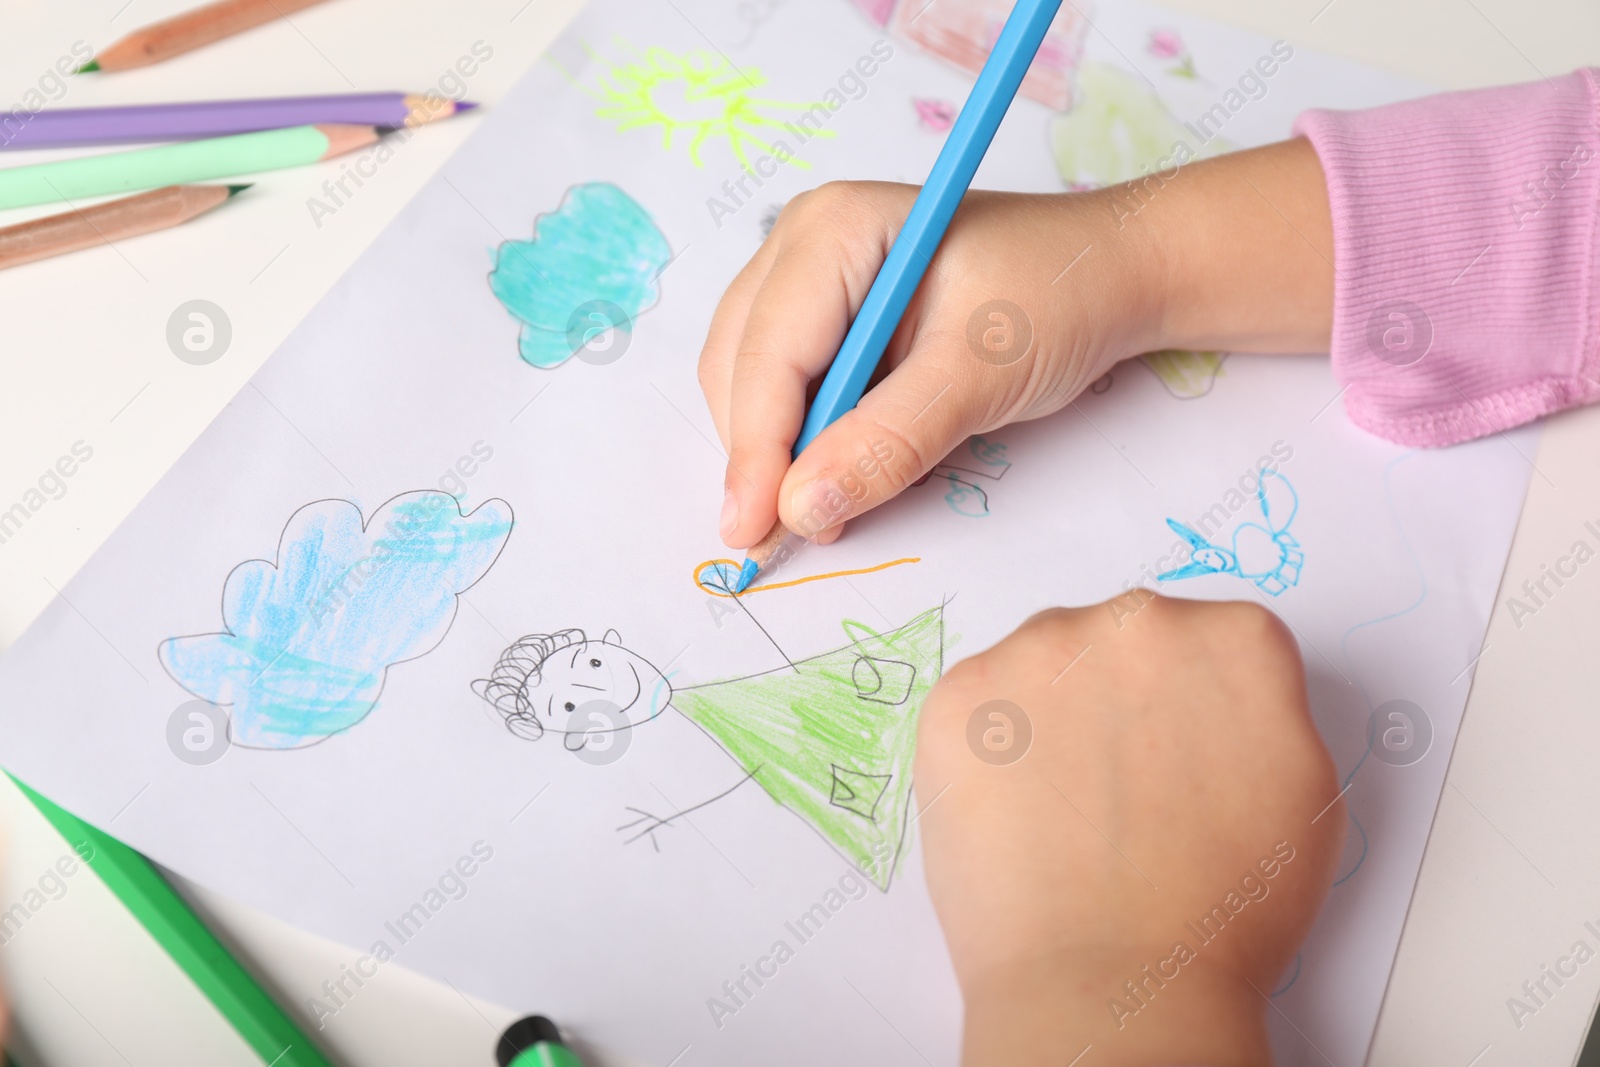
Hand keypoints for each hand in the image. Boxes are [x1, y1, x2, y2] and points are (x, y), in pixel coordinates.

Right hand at [698, 140, 1332, 547]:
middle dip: (758, 452)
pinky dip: (800, 435)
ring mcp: (807, 274)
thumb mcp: (980, 375)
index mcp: (833, 228)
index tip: (753, 531)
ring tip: (823, 504)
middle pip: (739, 366)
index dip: (755, 450)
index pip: (766, 354)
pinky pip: (784, 384)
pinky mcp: (826, 313)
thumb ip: (889, 441)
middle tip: (786, 535)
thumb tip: (802, 508)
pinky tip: (837, 467)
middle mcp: (802, 240)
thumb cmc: (1061, 298)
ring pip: (749, 379)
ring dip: (775, 449)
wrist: (1112, 275)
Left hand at [915, 595, 1342, 1065]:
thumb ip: (1262, 707)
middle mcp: (1136, 622)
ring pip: (1045, 666)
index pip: (1216, 643)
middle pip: (1125, 643)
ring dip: (1051, 715)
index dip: (1199, 710)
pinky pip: (978, 705)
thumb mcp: (1302, 790)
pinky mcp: (961, 693)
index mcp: (1234, 639)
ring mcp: (1039, 651)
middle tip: (1122, 791)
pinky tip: (1015, 812)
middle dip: (1121, 700)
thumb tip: (1217, 695)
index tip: (1187, 758)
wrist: (1114, 980)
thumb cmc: (1221, 910)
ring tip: (1066, 811)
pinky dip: (988, 749)